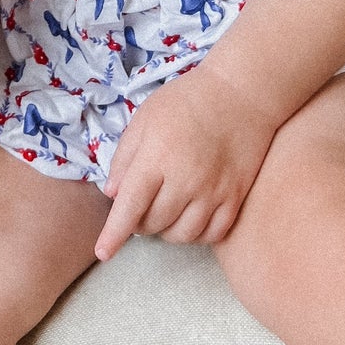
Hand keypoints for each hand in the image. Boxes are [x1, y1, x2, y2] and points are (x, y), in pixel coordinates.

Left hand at [96, 65, 278, 259]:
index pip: (129, 207)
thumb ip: (125, 157)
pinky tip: (190, 218)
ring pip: (182, 235)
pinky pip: (213, 234)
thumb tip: (112, 194)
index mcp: (157, 158)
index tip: (103, 252)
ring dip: (166, 231)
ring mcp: (213, 192)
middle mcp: (185, 180)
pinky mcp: (236, 197)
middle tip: (141, 206)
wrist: (241, 92)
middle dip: (140, 223)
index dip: (114, 233)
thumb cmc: (187, 100)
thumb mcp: (145, 118)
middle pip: (154, 224)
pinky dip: (196, 234)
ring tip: (164, 212)